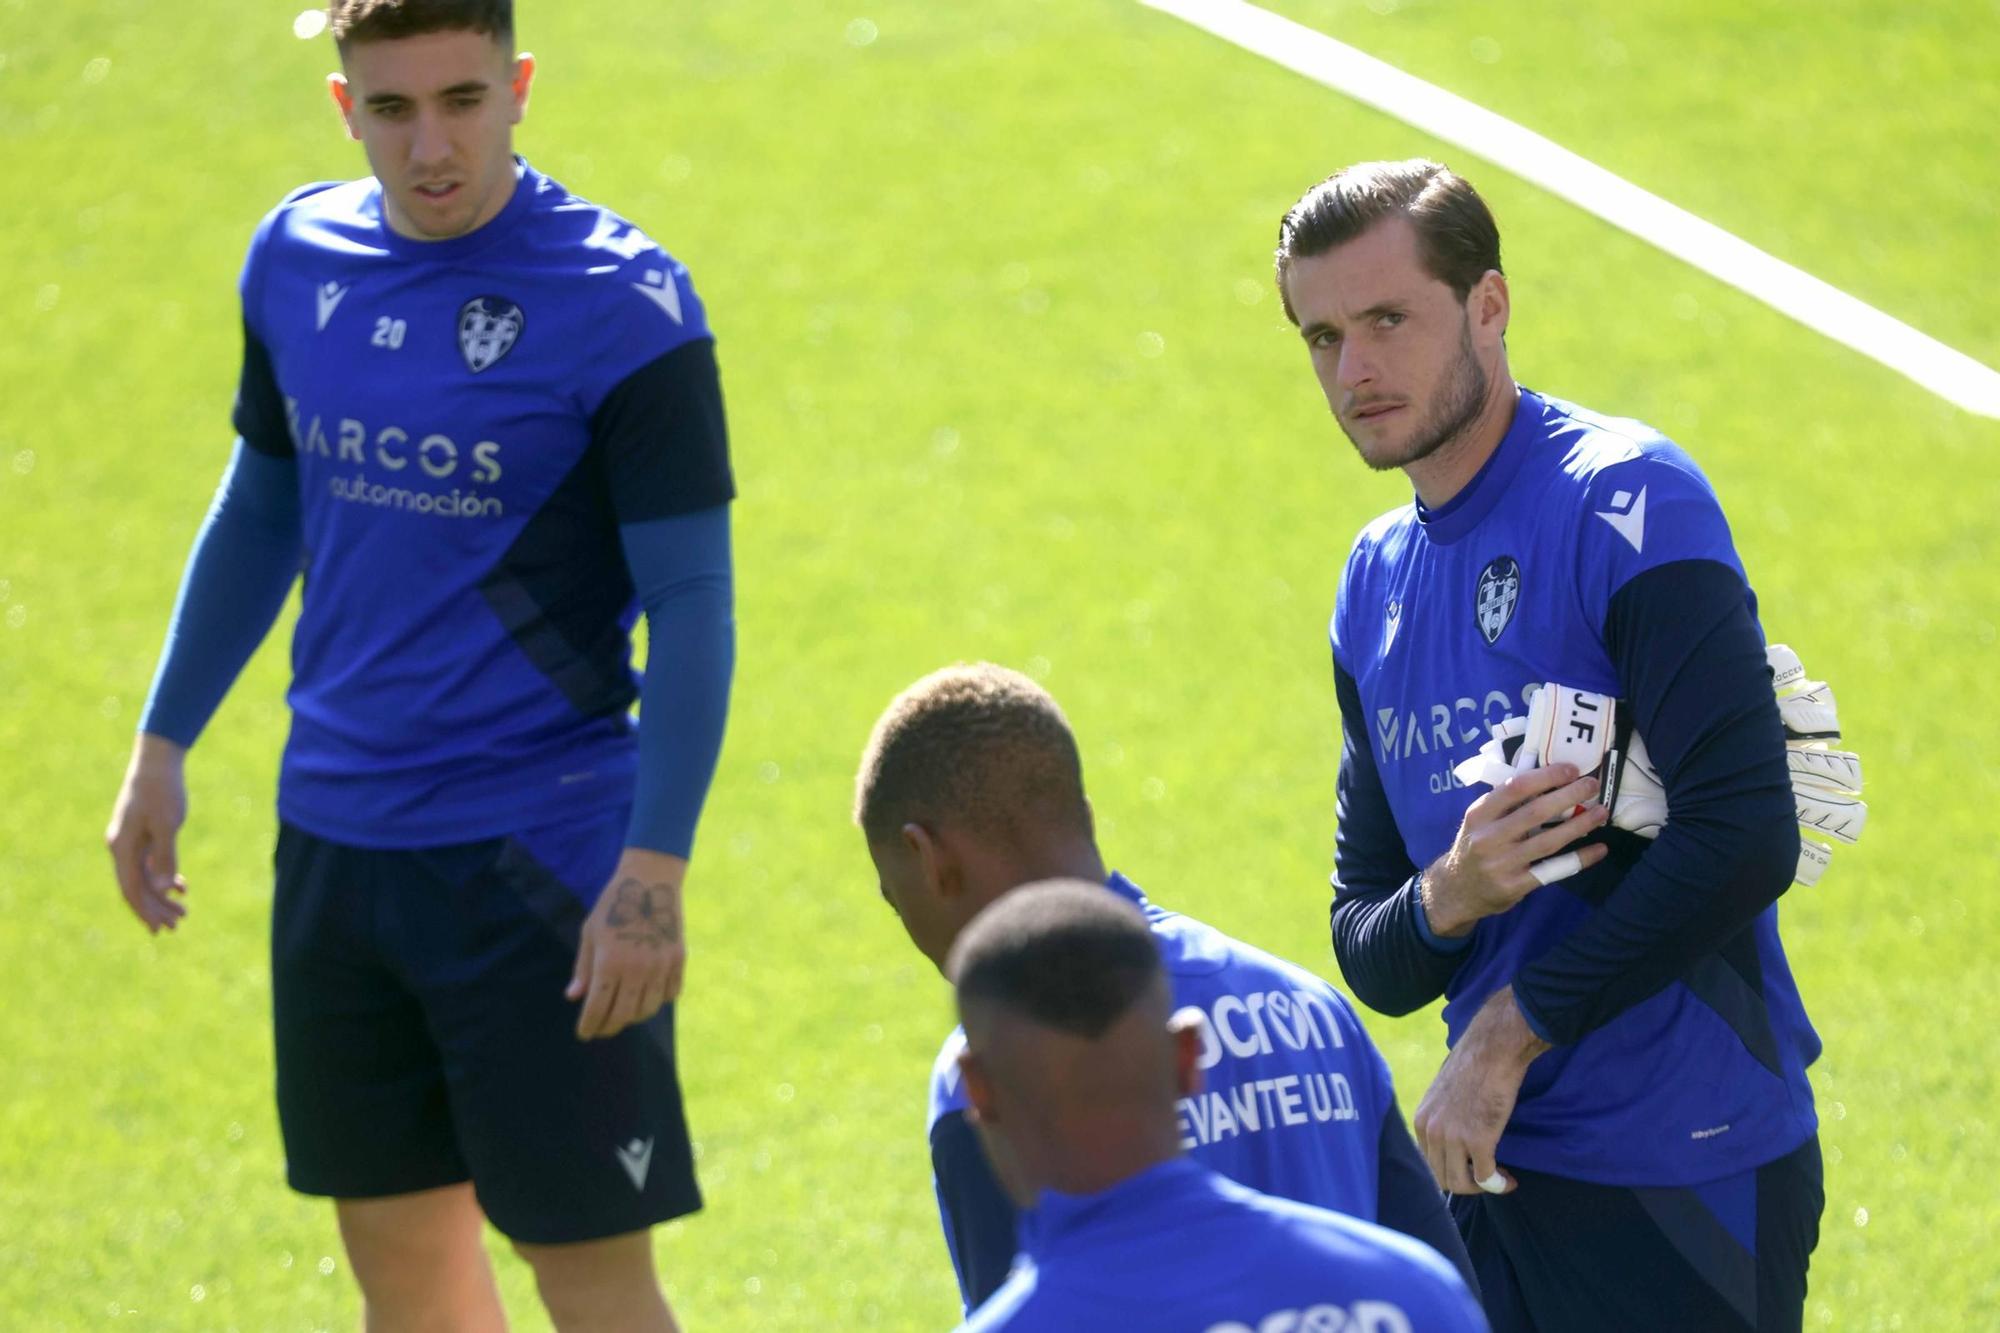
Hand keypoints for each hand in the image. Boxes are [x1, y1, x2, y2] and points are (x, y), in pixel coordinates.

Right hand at [105, 733, 190, 933]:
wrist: (157, 762)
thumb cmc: (162, 791)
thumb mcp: (167, 824)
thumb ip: (165, 857)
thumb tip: (163, 889)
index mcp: (122, 847)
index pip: (130, 889)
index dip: (144, 911)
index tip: (159, 930)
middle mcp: (122, 848)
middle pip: (137, 888)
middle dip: (156, 909)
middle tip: (178, 926)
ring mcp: (130, 842)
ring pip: (145, 878)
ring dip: (162, 896)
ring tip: (184, 911)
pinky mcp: (142, 836)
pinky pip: (150, 865)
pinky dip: (164, 877)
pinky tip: (182, 887)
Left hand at [568, 848, 687, 1040]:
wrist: (651, 881)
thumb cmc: (613, 905)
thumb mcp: (590, 933)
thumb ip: (583, 968)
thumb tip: (574, 997)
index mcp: (610, 961)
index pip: (598, 1007)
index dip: (589, 1025)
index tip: (584, 1034)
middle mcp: (637, 968)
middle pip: (623, 1014)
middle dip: (609, 1027)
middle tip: (601, 1030)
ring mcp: (661, 965)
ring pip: (648, 1009)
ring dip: (633, 1017)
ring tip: (622, 1014)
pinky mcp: (679, 960)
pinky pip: (670, 994)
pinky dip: (657, 1001)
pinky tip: (646, 998)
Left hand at [1412, 986, 1550, 1194]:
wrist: (1492, 1051)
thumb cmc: (1473, 1067)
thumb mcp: (1442, 1095)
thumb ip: (1440, 1118)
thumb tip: (1449, 1142)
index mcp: (1421, 1120)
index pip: (1427, 1164)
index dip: (1450, 1172)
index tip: (1470, 1170)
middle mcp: (1431, 1131)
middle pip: (1442, 1179)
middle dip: (1466, 1184)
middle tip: (1487, 1177)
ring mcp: (1453, 1137)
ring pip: (1461, 1184)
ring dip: (1481, 1187)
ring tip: (1499, 1179)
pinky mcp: (1478, 1140)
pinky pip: (1485, 1177)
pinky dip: (1499, 1184)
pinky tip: (1509, 1179)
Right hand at [1423, 764, 1608, 935]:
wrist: (1457, 890)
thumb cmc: (1476, 846)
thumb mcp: (1480, 820)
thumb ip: (1506, 801)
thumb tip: (1546, 775)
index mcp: (1479, 814)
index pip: (1514, 788)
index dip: (1546, 776)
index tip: (1571, 769)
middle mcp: (1488, 838)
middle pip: (1535, 812)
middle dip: (1568, 795)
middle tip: (1592, 785)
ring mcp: (1501, 864)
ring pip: (1548, 841)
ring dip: (1579, 825)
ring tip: (1602, 812)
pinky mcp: (1514, 886)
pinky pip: (1553, 870)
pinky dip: (1579, 859)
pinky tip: (1599, 849)